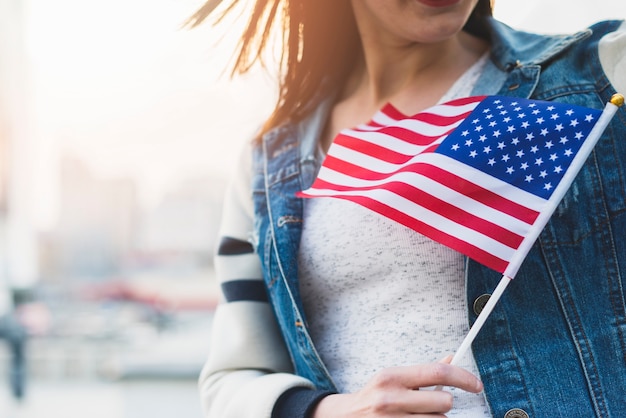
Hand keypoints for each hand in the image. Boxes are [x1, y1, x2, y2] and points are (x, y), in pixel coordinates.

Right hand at [311, 361, 482, 416]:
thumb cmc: (374, 396)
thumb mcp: (393, 378)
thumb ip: (422, 372)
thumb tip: (451, 361)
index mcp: (392, 377)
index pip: (438, 374)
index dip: (463, 378)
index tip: (476, 384)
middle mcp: (391, 399)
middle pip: (444, 402)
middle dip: (444, 403)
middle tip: (431, 403)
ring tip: (417, 415)